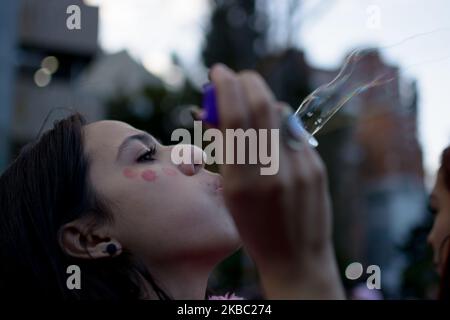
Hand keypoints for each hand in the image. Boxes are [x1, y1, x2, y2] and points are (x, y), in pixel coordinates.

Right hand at [210, 64, 343, 298]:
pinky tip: (273, 138)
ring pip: (280, 113)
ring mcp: (300, 167)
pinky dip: (279, 125)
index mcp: (243, 181)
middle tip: (236, 77)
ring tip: (253, 111)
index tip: (219, 72)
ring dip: (263, 102)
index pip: (234, 117)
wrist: (296, 258)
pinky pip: (293, 132)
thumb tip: (219, 114)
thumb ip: (227, 151)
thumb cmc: (255, 228)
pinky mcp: (317, 166)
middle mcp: (273, 170)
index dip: (225, 87)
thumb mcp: (231, 194)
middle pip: (261, 104)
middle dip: (246, 81)